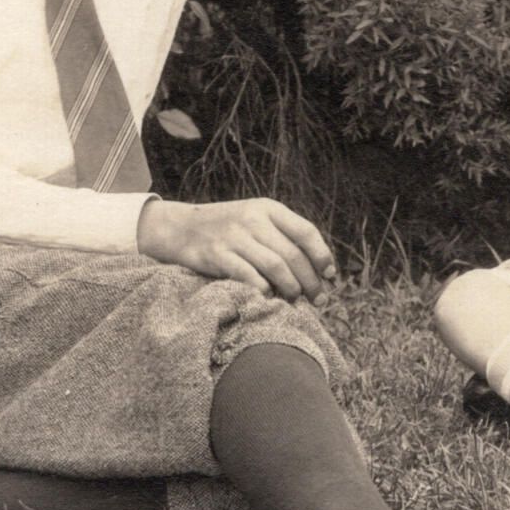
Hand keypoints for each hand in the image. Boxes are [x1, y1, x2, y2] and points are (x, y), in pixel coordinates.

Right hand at [136, 197, 336, 301]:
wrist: (179, 227)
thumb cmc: (226, 229)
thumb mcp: (255, 220)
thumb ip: (282, 236)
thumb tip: (319, 268)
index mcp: (268, 209)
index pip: (306, 231)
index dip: (322, 256)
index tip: (330, 275)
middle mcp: (253, 219)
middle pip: (293, 254)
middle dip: (310, 281)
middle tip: (317, 299)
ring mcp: (234, 236)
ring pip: (275, 266)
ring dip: (290, 288)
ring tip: (294, 301)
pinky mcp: (216, 255)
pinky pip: (248, 276)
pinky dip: (262, 290)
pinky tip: (268, 299)